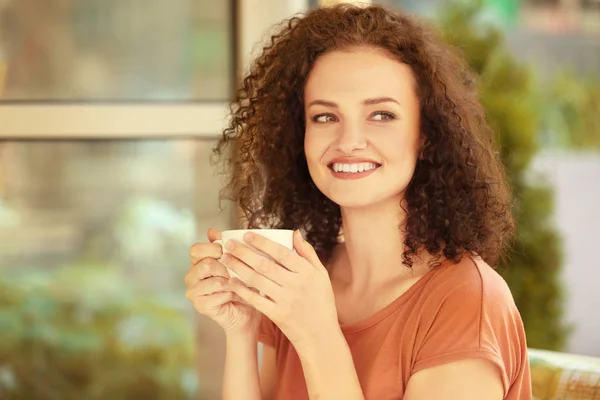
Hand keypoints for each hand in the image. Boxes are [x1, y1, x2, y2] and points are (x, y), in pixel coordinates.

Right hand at [185, 228, 261, 336]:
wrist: (247, 310)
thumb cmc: (241, 283)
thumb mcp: (237, 261)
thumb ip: (224, 245)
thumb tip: (212, 230)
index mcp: (198, 262)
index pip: (196, 249)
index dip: (213, 249)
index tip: (228, 251)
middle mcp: (192, 276)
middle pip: (205, 264)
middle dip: (226, 267)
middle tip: (236, 272)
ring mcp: (194, 292)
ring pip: (213, 280)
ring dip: (231, 282)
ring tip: (238, 284)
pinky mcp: (200, 305)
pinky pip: (218, 295)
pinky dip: (231, 294)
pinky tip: (236, 296)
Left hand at [221, 230, 339, 350]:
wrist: (320, 335)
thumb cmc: (321, 302)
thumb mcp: (321, 275)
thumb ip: (308, 253)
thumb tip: (295, 232)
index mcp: (307, 272)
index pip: (281, 252)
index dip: (263, 242)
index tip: (247, 234)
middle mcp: (296, 285)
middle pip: (265, 265)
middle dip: (244, 252)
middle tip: (229, 244)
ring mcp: (286, 300)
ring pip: (257, 280)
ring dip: (239, 268)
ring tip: (225, 259)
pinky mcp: (277, 315)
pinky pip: (256, 300)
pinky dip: (242, 290)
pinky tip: (231, 281)